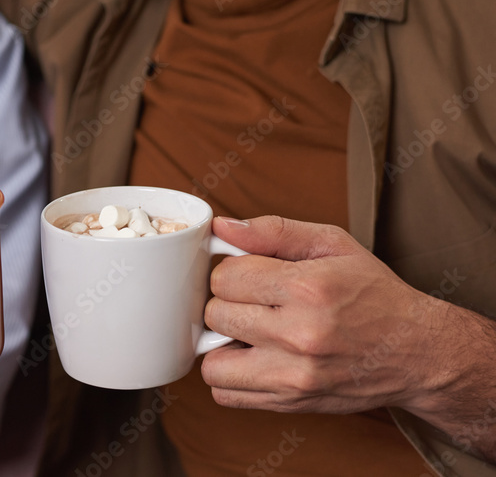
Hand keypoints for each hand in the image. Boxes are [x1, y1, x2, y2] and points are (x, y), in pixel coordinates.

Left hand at [201, 216, 495, 461]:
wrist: (419, 353)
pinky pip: (226, 393)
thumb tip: (220, 227)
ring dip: (222, 344)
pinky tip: (254, 358)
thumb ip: (273, 231)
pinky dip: (230, 376)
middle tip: (254, 302)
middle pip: (216, 314)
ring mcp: (295, 375)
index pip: (225, 277)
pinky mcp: (292, 402)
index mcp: (308, 288)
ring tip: (249, 332)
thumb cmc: (374, 294)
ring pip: (211, 361)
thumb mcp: (333, 245)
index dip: (234, 271)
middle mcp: (299, 334)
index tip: (252, 275)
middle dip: (229, 303)